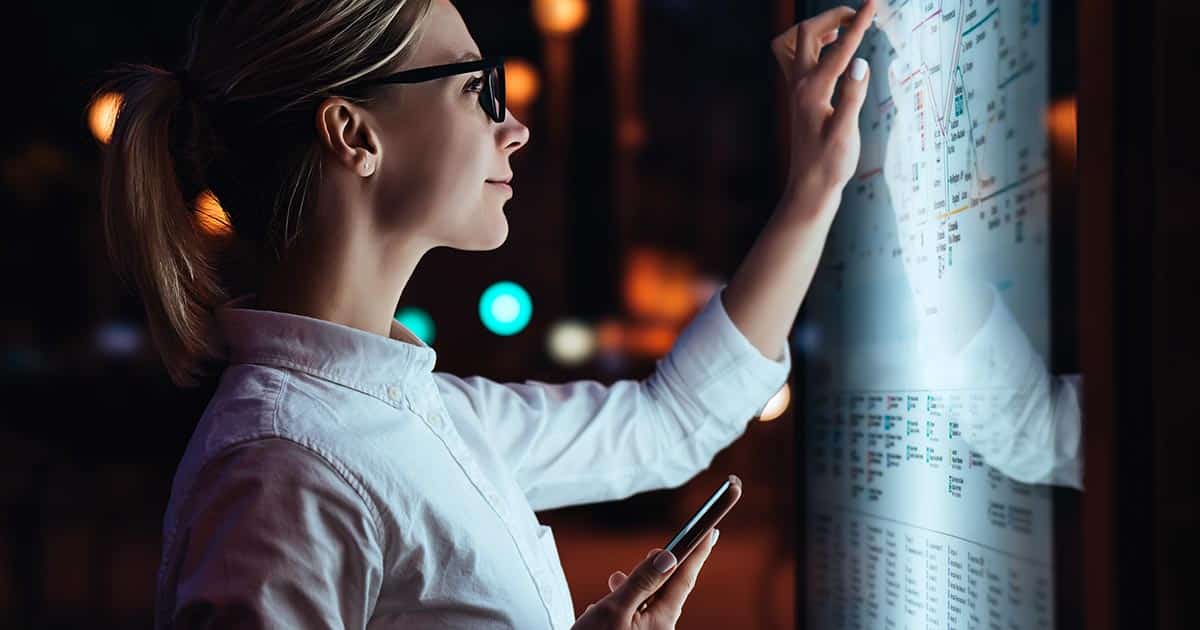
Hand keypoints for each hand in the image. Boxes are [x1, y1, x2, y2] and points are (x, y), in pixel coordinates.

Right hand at [571, 529, 718, 629]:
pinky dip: (623, 604)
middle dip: (659, 569)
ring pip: (647, 602)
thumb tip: (668, 556)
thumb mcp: (614, 610)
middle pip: (667, 589)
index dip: (697, 552)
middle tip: (658, 549)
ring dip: (634, 587)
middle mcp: (660, 629)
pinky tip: (604, 604)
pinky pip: (634, 616)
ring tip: (615, 578)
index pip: (684, 578)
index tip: (710, 530)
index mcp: (661, 620)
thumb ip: (641, 582)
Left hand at [770, 0, 876, 213]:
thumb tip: (860, 62)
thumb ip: (853, 96)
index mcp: (813, 92)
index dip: (858, 24)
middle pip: (805, 33)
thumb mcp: (846, 133)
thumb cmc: (830, 165)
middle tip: (859, 15)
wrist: (809, 188)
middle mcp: (799, 86)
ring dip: (815, 29)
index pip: (839, 49)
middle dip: (832, 17)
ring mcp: (795, 91)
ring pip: (791, 44)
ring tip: (841, 29)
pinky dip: (811, 46)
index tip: (873, 3)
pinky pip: (795, 59)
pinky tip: (832, 51)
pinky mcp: (798, 97)